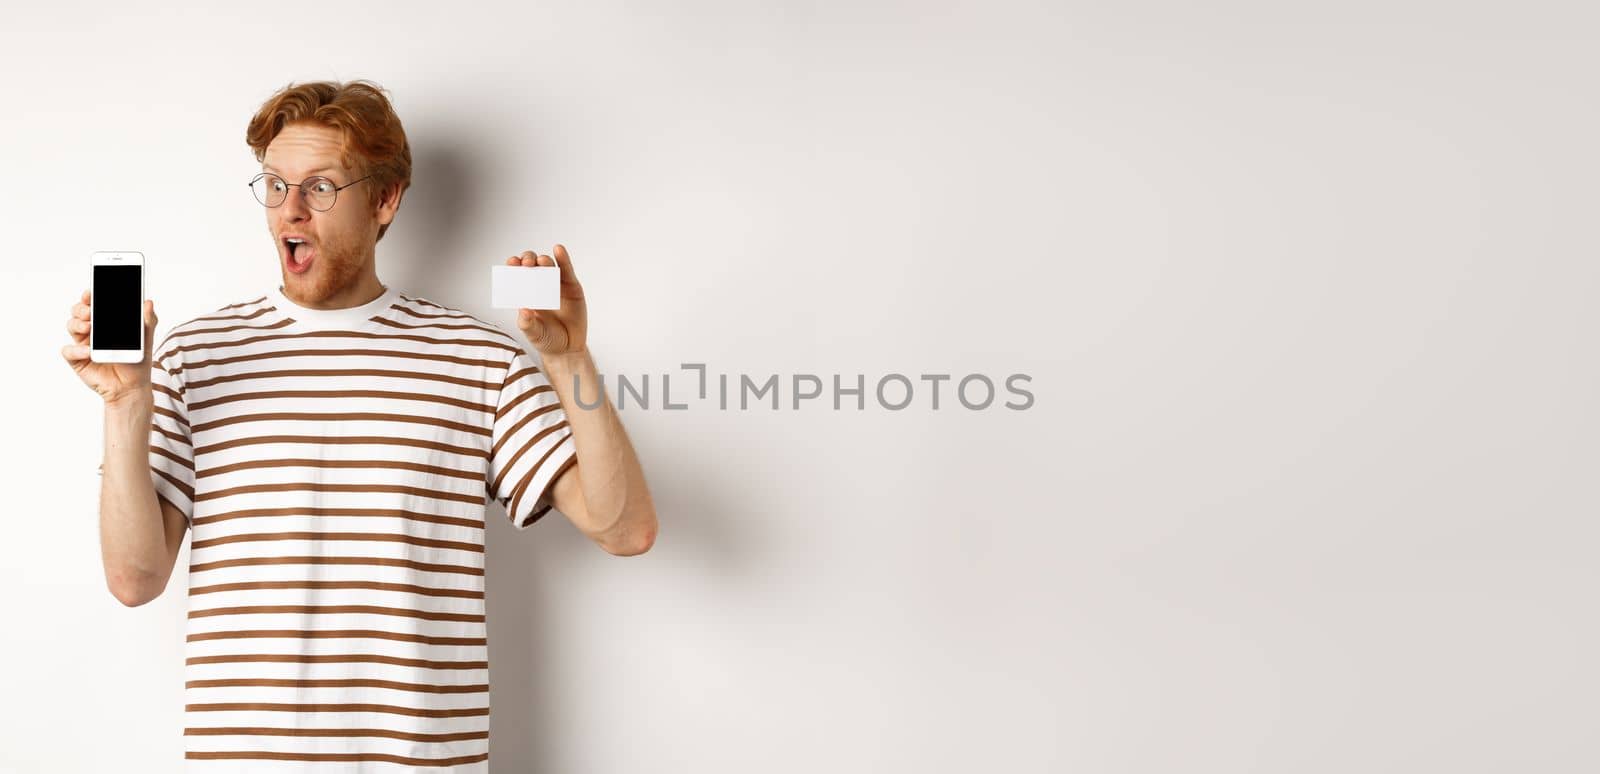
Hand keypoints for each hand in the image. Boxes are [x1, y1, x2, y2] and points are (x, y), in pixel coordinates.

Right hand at [61, 288, 158, 408]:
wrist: (132, 387)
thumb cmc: (137, 362)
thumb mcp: (146, 341)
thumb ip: (147, 322)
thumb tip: (148, 302)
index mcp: (106, 323)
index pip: (94, 304)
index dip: (90, 296)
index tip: (91, 292)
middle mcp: (91, 331)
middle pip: (78, 312)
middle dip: (81, 308)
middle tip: (91, 311)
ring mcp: (83, 344)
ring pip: (71, 326)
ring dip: (77, 323)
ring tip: (89, 327)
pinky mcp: (77, 360)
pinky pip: (68, 351)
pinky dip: (76, 350)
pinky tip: (88, 351)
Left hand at [510, 244, 587, 358]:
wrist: (568, 348)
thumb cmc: (547, 340)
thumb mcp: (534, 334)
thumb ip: (528, 323)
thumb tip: (523, 310)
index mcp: (525, 294)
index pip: (517, 276)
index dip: (514, 267)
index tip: (511, 263)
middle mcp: (539, 286)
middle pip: (531, 266)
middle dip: (527, 261)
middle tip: (526, 264)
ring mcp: (555, 285)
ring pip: (548, 266)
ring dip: (543, 260)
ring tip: (541, 261)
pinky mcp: (571, 286)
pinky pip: (566, 270)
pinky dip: (563, 259)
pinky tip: (558, 250)